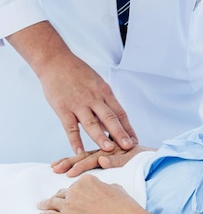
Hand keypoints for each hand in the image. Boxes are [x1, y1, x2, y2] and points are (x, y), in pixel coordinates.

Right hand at [7, 22, 137, 153]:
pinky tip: (80, 152)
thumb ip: (103, 104)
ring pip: (92, 123)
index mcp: (105, 92)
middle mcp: (94, 99)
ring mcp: (78, 104)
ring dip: (101, 137)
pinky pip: (70, 127)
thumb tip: (110, 125)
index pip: (120, 113)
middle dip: (120, 134)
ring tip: (109, 149)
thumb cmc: (78, 74)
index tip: (135, 141)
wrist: (56, 61)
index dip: (128, 128)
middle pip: (110, 118)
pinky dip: (75, 140)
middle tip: (129, 147)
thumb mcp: (97, 84)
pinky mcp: (63, 108)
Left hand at [38, 174, 140, 213]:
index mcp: (87, 179)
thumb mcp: (115, 188)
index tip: (73, 193)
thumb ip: (102, 187)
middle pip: (63, 192)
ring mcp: (70, 204)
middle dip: (60, 196)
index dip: (75, 189)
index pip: (76, 183)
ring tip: (41, 205)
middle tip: (54, 199)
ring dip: (45, 204)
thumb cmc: (123, 205)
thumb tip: (99, 190)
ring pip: (53, 202)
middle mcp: (76, 190)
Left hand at [51, 144, 151, 177]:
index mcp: (104, 153)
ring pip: (99, 158)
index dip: (68, 160)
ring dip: (85, 165)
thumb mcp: (118, 162)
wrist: (156, 156)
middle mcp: (109, 151)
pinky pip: (121, 158)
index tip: (54, 166)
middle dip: (69, 163)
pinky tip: (103, 161)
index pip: (83, 156)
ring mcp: (119, 152)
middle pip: (86, 156)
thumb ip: (108, 163)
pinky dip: (113, 160)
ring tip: (71, 172)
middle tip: (55, 170)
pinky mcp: (131, 154)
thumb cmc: (137, 161)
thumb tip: (97, 164)